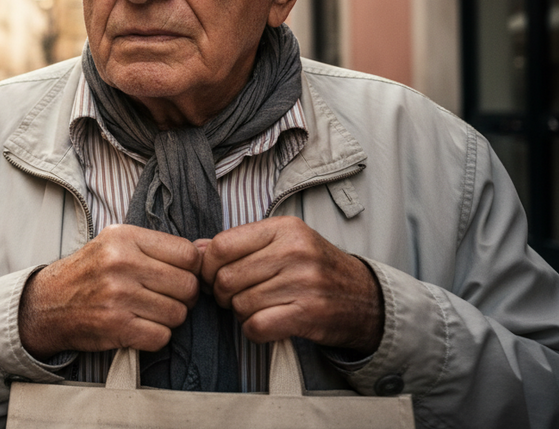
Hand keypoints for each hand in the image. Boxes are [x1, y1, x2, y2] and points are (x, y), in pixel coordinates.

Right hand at [18, 224, 201, 359]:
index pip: (188, 254)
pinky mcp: (116, 326)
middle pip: (188, 286)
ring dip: (169, 318)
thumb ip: (159, 246)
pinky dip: (155, 336)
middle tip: (166, 298)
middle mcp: (121, 263)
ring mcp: (118, 296)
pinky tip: (139, 327)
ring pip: (178, 314)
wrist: (47, 303)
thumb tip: (210, 252)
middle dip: (184, 297)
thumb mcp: (116, 243)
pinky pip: (162, 336)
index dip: (192, 270)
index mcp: (124, 237)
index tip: (180, 276)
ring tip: (149, 312)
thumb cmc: (89, 273)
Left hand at [197, 215, 382, 353]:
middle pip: (226, 278)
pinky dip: (254, 330)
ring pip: (239, 304)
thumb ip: (239, 244)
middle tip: (236, 296)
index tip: (213, 275)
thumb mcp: (283, 243)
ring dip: (241, 312)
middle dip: (222, 293)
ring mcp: (304, 283)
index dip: (208, 266)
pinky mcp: (308, 314)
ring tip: (258, 307)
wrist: (363, 298)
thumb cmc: (314, 268)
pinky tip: (266, 322)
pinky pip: (256, 326)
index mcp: (284, 229)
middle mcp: (295, 252)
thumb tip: (194, 250)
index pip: (222, 246)